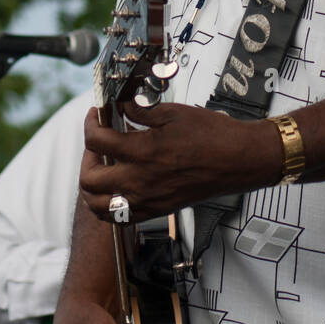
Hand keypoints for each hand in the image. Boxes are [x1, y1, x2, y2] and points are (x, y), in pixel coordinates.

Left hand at [80, 101, 281, 223]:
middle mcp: (140, 181)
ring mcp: (147, 200)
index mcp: (143, 152)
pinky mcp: (157, 211)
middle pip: (88, 179)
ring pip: (98, 206)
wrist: (239, 160)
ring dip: (92, 186)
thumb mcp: (173, 113)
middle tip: (97, 142)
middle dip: (86, 157)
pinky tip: (118, 186)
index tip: (95, 116)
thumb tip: (121, 105)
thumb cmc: (213, 136)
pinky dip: (109, 205)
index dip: (90, 124)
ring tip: (103, 167)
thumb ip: (141, 110)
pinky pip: (119, 218)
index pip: (97, 141)